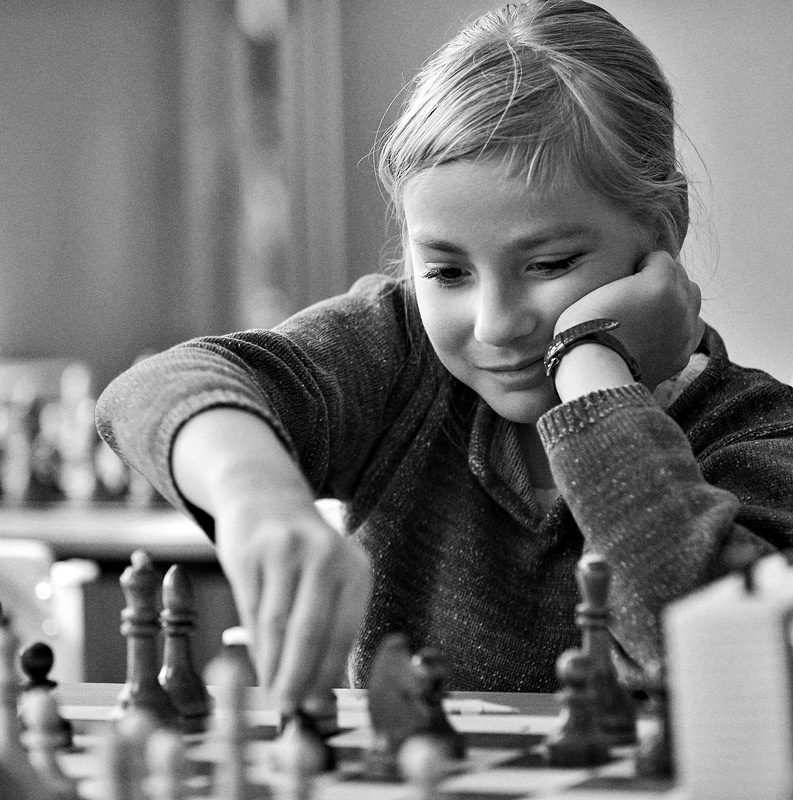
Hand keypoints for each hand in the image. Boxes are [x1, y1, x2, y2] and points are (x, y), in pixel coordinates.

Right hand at [214, 493, 370, 712]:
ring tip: (271, 692)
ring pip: (277, 625)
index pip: (344, 631)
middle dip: (298, 677)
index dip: (328, 673)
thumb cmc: (303, 549)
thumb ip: (330, 621)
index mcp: (354, 565)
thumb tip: (321, 690)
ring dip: (273, 667)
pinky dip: (254, 644)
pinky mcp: (250, 553)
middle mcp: (324, 554)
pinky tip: (257, 664)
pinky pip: (251, 610)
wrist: (264, 494)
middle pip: (310, 631)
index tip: (317, 706)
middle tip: (288, 708)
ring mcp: (285, 551)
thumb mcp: (331, 572)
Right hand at [554, 250, 704, 389]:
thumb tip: (634, 277)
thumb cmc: (584, 329)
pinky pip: (695, 327)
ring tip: (652, 309)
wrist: (592, 372)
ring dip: (677, 297)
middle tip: (636, 292)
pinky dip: (682, 323)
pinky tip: (662, 329)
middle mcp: (679, 303)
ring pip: (693, 298)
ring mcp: (684, 330)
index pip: (660, 258)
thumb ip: (624, 279)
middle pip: (680, 275)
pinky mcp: (682, 353)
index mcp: (660, 282)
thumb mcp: (597, 289)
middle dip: (661, 278)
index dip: (639, 266)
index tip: (624, 279)